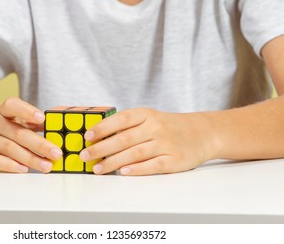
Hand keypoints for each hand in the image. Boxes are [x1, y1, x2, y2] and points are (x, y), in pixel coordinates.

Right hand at [0, 97, 62, 172]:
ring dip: (30, 158)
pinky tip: (23, 169)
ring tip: (46, 166)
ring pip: (9, 149)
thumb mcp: (8, 119)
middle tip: (57, 153)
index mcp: (2, 112)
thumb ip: (29, 122)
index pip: (13, 106)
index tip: (42, 118)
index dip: (27, 111)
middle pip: (18, 133)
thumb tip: (54, 126)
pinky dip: (9, 165)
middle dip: (40, 144)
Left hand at [79, 108, 216, 175]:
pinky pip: (153, 165)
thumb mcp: (149, 118)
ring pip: (135, 153)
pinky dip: (137, 169)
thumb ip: (128, 126)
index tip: (87, 136)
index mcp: (147, 114)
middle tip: (85, 156)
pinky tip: (122, 172)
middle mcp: (156, 127)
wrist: (202, 133)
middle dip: (101, 148)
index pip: (121, 119)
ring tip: (98, 169)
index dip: (103, 128)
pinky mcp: (175, 160)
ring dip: (113, 162)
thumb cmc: (168, 126)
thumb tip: (99, 137)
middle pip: (124, 139)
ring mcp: (166, 143)